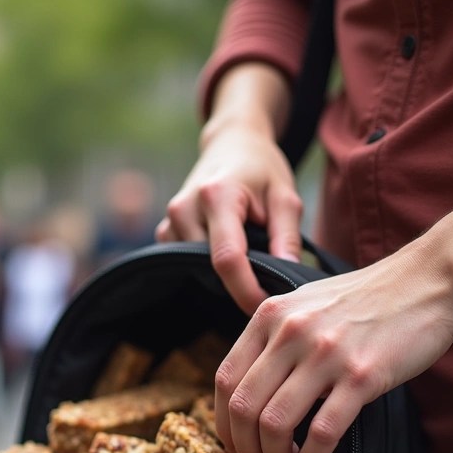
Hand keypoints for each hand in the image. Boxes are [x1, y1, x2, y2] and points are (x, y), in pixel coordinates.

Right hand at [156, 63, 302, 314]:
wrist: (230, 145)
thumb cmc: (262, 170)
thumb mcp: (286, 196)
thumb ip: (287, 237)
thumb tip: (287, 276)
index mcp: (217, 196)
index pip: (227, 258)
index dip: (246, 290)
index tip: (266, 307)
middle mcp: (184, 209)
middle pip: (210, 268)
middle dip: (238, 285)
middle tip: (267, 284)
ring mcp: (170, 221)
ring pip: (197, 270)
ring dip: (224, 276)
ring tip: (249, 258)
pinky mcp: (165, 232)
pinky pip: (186, 264)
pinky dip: (208, 267)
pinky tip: (226, 252)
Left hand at [214, 233, 452, 452]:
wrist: (425, 280)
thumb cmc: (363, 298)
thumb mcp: (302, 303)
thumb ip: (271, 336)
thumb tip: (245, 386)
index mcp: (269, 316)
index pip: (224, 379)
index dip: (223, 422)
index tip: (235, 444)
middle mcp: (290, 333)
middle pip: (244, 407)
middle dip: (245, 449)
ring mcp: (325, 354)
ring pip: (275, 424)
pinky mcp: (362, 376)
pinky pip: (322, 432)